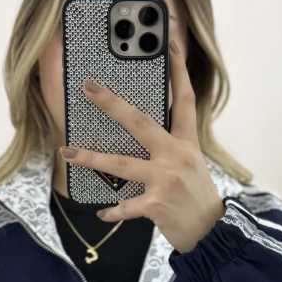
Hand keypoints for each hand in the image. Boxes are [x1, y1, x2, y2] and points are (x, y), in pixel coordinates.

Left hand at [60, 37, 225, 253]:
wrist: (213, 234)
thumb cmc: (198, 199)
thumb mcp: (192, 166)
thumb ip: (172, 149)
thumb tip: (144, 135)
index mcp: (187, 144)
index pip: (184, 101)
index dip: (178, 73)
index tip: (170, 47)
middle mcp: (176, 156)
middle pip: (140, 122)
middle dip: (112, 104)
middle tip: (90, 87)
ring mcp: (165, 179)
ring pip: (121, 162)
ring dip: (90, 157)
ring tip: (68, 152)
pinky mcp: (156, 204)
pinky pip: (126, 205)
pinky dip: (114, 210)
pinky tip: (102, 212)